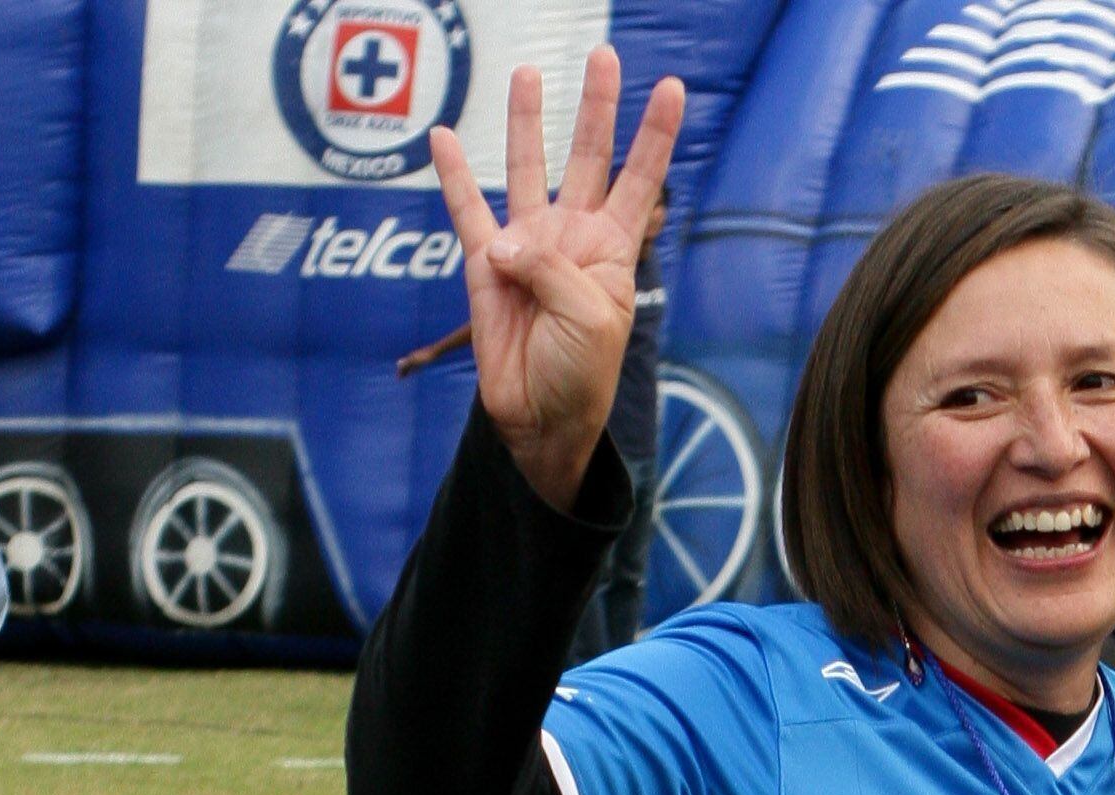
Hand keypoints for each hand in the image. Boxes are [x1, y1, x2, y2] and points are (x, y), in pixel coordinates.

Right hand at [432, 49, 683, 509]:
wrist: (540, 417)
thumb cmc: (580, 373)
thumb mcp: (587, 317)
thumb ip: (550, 269)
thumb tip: (503, 243)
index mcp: (612, 248)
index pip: (640, 178)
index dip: (656, 134)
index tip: (673, 88)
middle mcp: (573, 235)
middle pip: (587, 156)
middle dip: (596, 107)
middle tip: (604, 56)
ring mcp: (528, 244)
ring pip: (526, 168)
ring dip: (525, 121)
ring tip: (528, 73)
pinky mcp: (485, 264)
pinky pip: (467, 209)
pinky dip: (453, 174)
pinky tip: (441, 137)